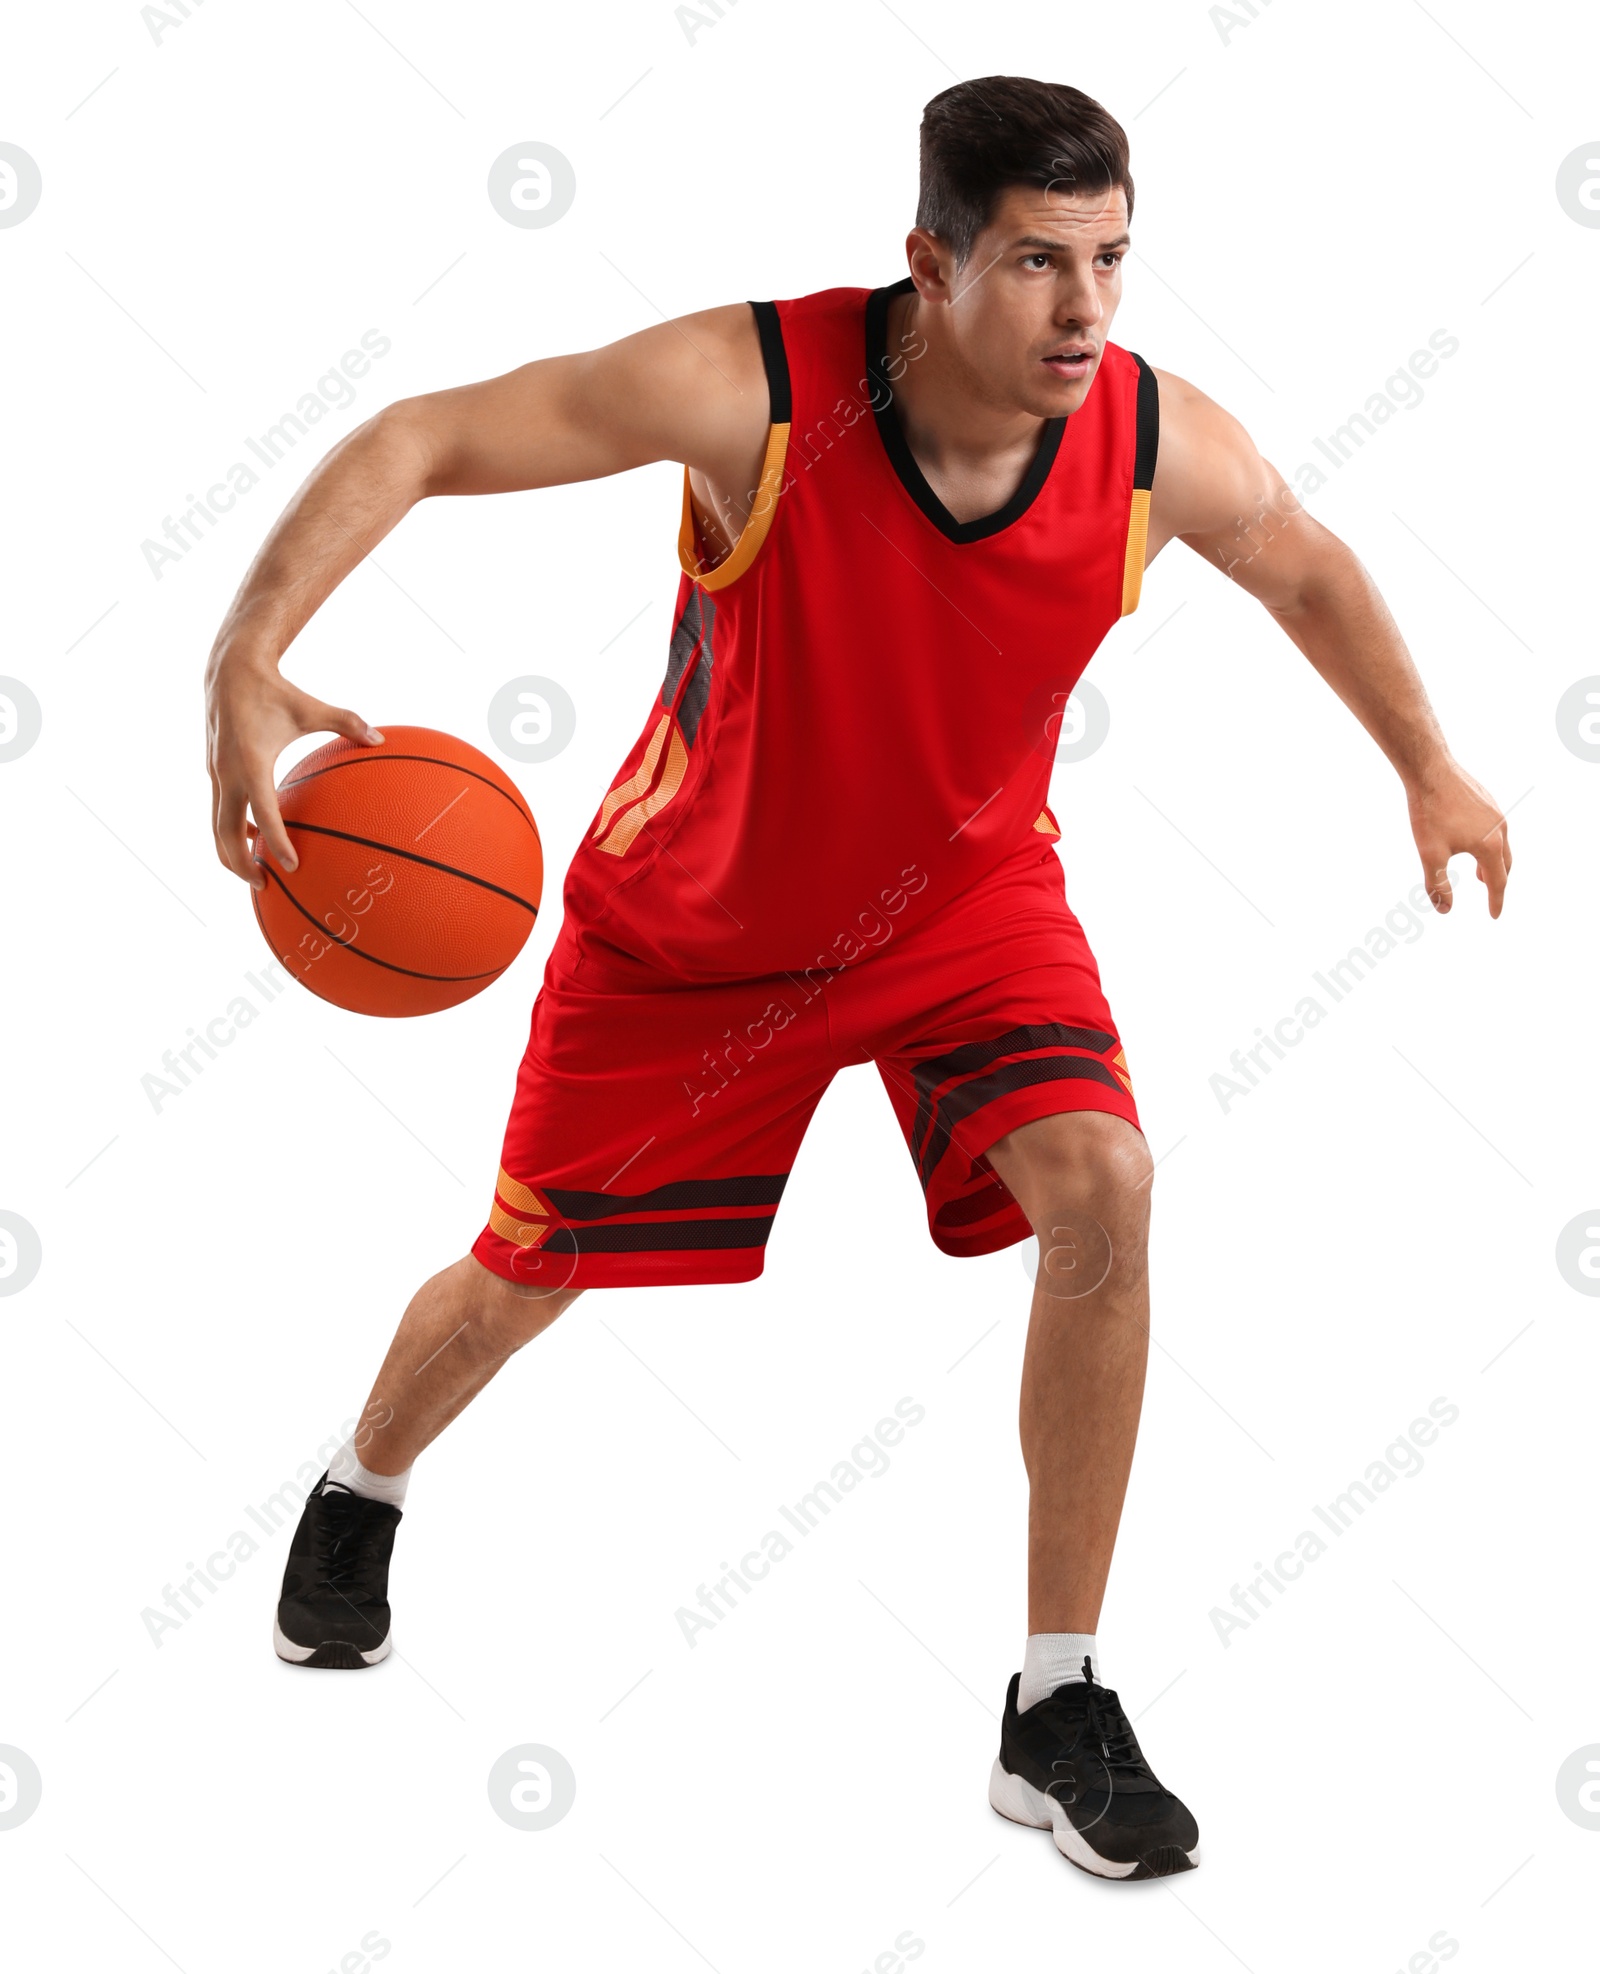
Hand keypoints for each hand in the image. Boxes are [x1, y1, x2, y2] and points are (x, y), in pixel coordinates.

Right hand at [205, 644, 381, 888]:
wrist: (230, 670)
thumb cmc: (275, 691)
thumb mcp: (312, 708)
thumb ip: (348, 723)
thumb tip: (380, 740)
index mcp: (252, 762)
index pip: (263, 814)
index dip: (276, 843)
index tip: (290, 867)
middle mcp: (227, 773)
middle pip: (225, 833)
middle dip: (241, 864)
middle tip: (266, 886)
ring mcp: (216, 774)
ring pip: (216, 826)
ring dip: (231, 853)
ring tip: (256, 873)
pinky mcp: (213, 772)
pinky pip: (218, 811)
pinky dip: (231, 830)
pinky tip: (255, 837)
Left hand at [1406, 757, 1510, 918]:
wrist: (1431, 769)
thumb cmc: (1430, 812)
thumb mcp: (1430, 854)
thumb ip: (1438, 884)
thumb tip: (1445, 910)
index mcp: (1490, 846)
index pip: (1498, 882)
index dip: (1496, 901)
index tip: (1494, 916)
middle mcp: (1500, 829)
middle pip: (1505, 864)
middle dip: (1498, 882)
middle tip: (1490, 896)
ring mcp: (1497, 812)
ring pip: (1502, 846)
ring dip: (1494, 864)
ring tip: (1479, 874)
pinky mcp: (1488, 801)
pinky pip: (1496, 830)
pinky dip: (1490, 845)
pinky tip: (1472, 843)